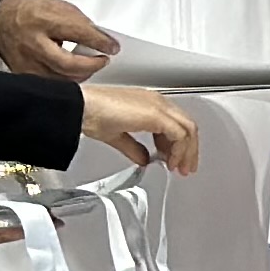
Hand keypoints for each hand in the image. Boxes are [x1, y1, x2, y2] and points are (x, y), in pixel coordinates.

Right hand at [0, 0, 115, 80]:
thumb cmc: (27, 9)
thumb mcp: (58, 6)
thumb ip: (80, 23)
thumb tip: (101, 39)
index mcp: (43, 20)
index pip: (79, 33)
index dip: (100, 42)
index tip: (112, 47)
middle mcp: (32, 42)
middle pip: (67, 64)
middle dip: (91, 66)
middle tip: (102, 60)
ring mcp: (24, 60)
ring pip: (58, 79)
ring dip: (80, 75)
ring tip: (89, 67)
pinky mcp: (20, 72)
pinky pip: (47, 83)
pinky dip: (64, 80)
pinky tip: (72, 74)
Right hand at [77, 84, 201, 175]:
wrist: (81, 107)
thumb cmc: (90, 114)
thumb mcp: (116, 135)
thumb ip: (134, 148)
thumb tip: (144, 159)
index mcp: (149, 104)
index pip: (175, 123)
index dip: (177, 143)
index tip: (174, 158)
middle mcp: (157, 102)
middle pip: (186, 125)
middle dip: (188, 149)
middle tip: (184, 167)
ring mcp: (159, 107)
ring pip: (188, 129)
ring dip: (187, 151)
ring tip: (180, 168)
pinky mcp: (157, 115)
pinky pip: (180, 134)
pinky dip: (180, 150)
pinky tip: (171, 162)